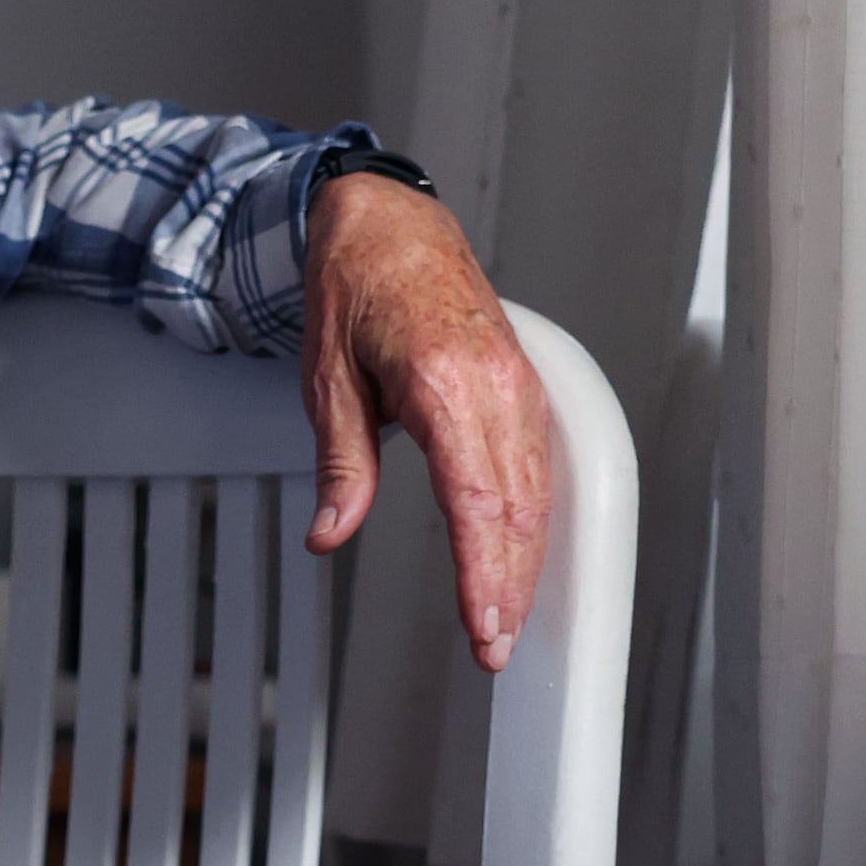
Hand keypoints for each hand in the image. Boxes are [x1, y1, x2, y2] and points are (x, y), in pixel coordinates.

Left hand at [300, 172, 557, 671]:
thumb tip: (332, 531)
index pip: (476, 501)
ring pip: (537, 493)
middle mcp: (495, 385)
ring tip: (507, 618)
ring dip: (526, 562)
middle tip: (493, 645)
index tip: (481, 625)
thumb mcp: (327, 378)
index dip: (482, 572)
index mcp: (445, 383)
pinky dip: (532, 520)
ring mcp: (518, 383)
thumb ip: (341, 463)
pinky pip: (538, 465)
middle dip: (509, 587)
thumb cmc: (356, 283)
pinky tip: (520, 558)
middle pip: (517, 508)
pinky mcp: (523, 385)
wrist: (389, 220)